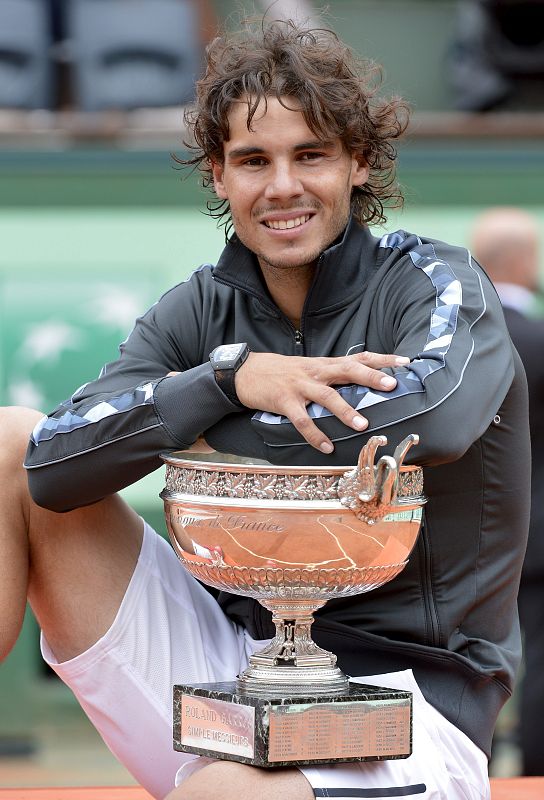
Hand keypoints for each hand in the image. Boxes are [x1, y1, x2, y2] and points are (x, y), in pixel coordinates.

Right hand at [235, 351, 409, 452]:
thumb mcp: (309, 368)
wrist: (246, 372)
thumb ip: (332, 374)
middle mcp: (315, 372)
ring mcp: (300, 386)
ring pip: (327, 397)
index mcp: (324, 364)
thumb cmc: (282, 372)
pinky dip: (314, 434)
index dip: (381, 358)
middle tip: (392, 385)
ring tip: (362, 425)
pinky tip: (326, 447)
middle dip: (370, 377)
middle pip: (347, 370)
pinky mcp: (284, 401)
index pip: (358, 357)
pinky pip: (302, 420)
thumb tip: (359, 383)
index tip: (405, 361)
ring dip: (346, 411)